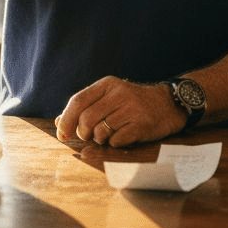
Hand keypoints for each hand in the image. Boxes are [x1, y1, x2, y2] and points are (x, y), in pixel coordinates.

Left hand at [54, 76, 186, 147]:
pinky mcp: (141, 124)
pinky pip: (116, 140)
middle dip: (83, 133)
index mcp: (108, 84)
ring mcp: (131, 108)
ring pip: (100, 131)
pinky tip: (123, 136)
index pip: (78, 101)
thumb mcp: (110, 97)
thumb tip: (59, 121)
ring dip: (100, 139)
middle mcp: (119, 93)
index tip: (61, 134)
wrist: (168, 104)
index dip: (66, 119)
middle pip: (86, 119)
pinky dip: (115, 143)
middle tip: (89, 136)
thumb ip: (86, 107)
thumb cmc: (133, 103)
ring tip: (109, 134)